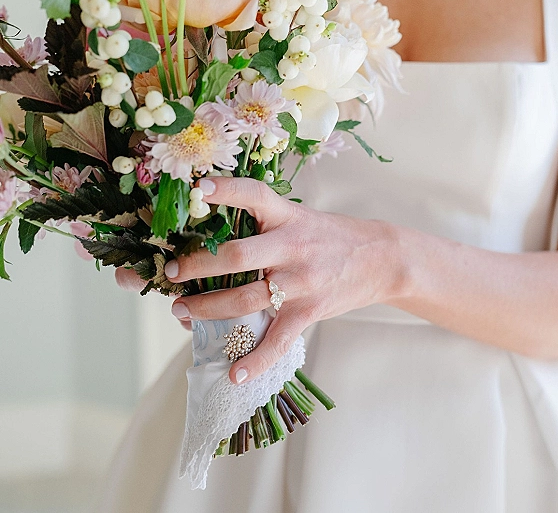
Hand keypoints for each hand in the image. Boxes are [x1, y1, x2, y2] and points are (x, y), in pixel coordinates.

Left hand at [164, 177, 400, 384]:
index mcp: (287, 216)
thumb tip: (213, 232)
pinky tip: (234, 373)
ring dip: (208, 308)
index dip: (225, 190)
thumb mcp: (299, 216)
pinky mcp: (309, 311)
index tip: (198, 189)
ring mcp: (300, 282)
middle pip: (238, 255)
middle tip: (172, 271)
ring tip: (182, 310)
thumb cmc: (330, 236)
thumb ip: (264, 222)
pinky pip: (278, 340)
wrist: (380, 258)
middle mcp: (292, 246)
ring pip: (246, 299)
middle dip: (198, 265)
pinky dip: (255, 360)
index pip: (254, 195)